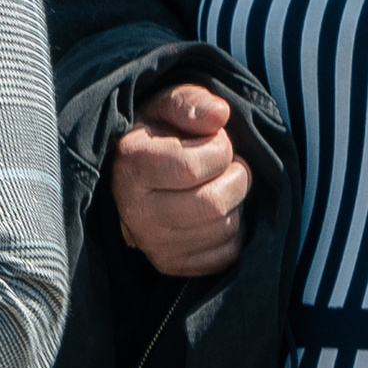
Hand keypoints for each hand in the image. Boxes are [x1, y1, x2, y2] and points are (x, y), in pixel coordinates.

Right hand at [110, 81, 250, 274]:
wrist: (139, 175)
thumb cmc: (160, 133)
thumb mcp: (169, 104)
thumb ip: (191, 102)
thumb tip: (220, 115)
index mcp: (130, 166)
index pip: (192, 168)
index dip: (219, 149)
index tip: (214, 140)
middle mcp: (136, 212)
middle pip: (212, 204)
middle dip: (236, 177)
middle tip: (228, 165)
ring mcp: (152, 244)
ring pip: (224, 229)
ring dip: (236, 202)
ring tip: (218, 185)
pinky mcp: (172, 265)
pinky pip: (226, 255)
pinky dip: (234, 231)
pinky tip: (215, 212)